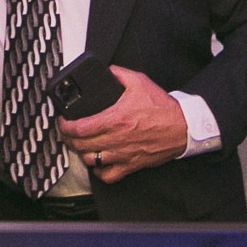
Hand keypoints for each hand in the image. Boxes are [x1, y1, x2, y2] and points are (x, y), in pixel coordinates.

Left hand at [56, 65, 187, 183]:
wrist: (183, 127)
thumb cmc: (162, 108)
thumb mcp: (140, 82)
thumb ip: (119, 74)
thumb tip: (106, 70)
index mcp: (116, 118)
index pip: (80, 128)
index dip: (65, 126)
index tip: (62, 121)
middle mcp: (117, 139)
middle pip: (81, 145)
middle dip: (68, 139)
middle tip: (66, 132)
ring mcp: (123, 154)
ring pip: (91, 161)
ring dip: (82, 153)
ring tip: (80, 145)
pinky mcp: (132, 165)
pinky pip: (108, 176)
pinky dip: (99, 171)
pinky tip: (97, 162)